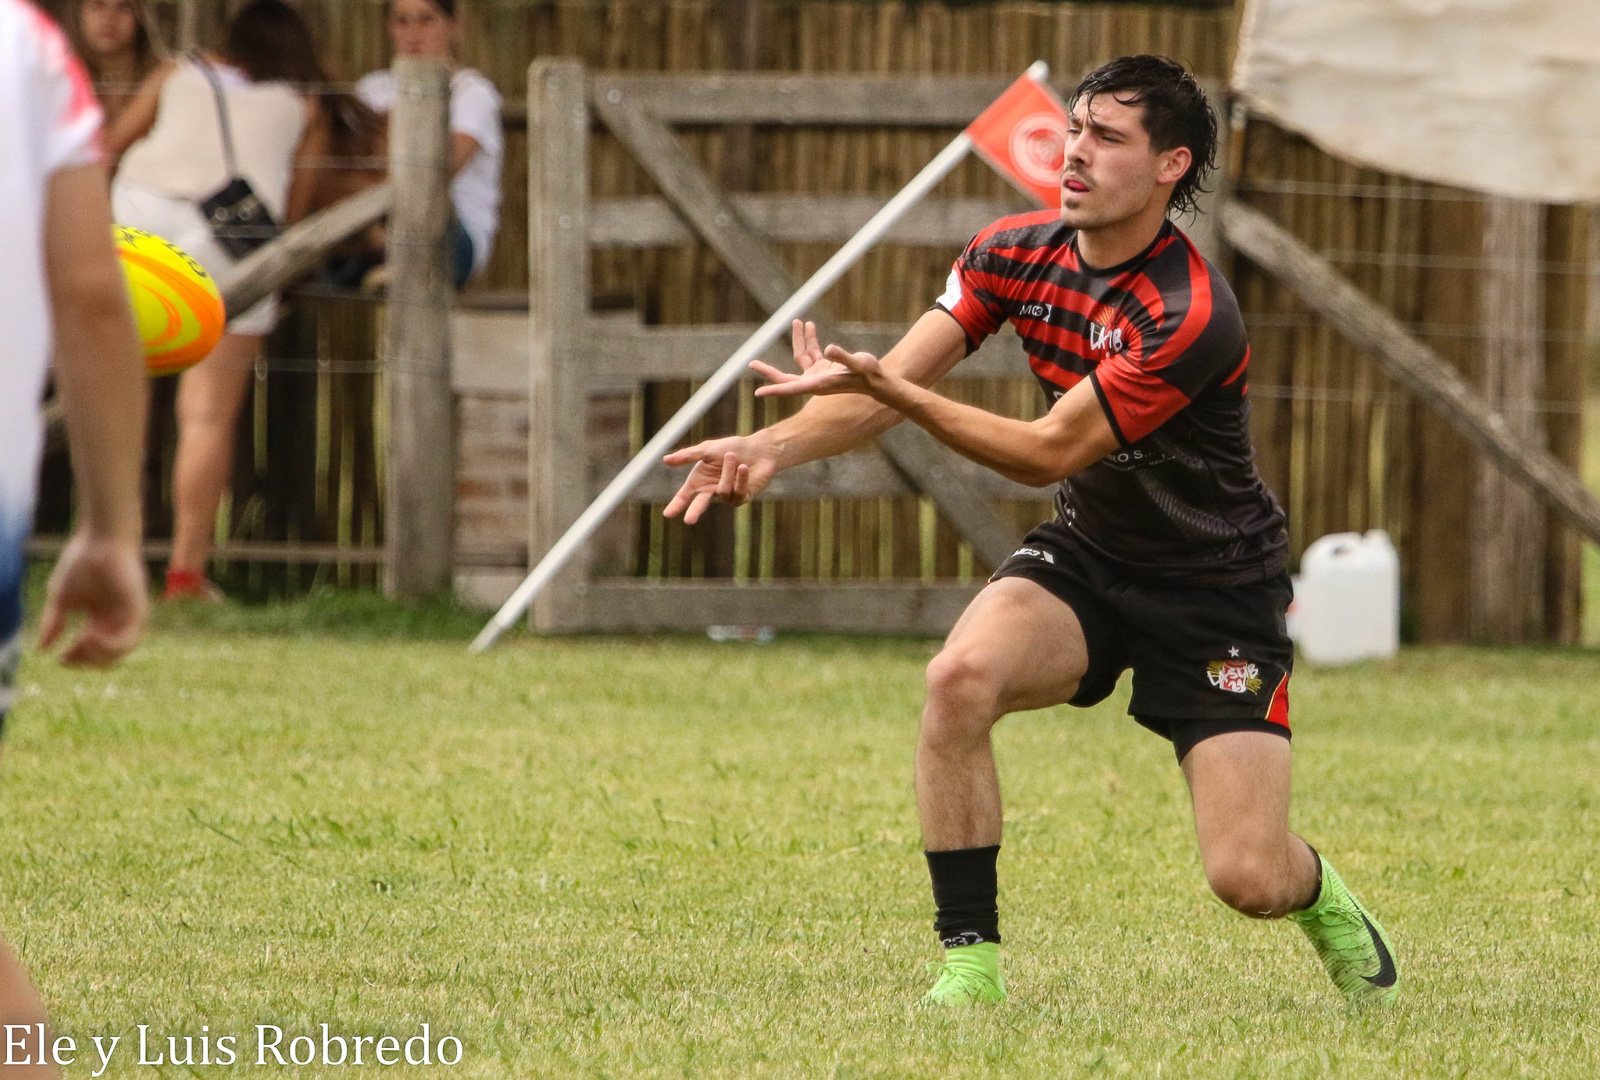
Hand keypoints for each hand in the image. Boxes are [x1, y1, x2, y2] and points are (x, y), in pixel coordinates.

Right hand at [37, 533, 147, 667]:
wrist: (100, 542)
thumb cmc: (80, 564)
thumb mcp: (61, 599)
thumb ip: (53, 623)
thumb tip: (41, 648)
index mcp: (100, 619)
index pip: (91, 651)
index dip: (76, 659)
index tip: (59, 659)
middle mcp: (116, 621)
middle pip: (105, 657)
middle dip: (85, 661)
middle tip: (69, 655)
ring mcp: (128, 617)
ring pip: (119, 653)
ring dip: (97, 656)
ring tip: (80, 643)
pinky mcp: (138, 610)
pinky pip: (128, 640)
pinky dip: (109, 646)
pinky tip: (90, 638)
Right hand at [661, 435, 776, 524]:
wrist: (759, 449)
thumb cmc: (733, 447)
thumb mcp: (708, 449)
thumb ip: (688, 456)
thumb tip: (666, 459)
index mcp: (700, 481)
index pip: (685, 495)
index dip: (676, 504)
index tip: (667, 514)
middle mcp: (711, 491)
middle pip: (700, 504)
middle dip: (695, 511)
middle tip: (689, 521)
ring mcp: (727, 496)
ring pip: (723, 490)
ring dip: (727, 471)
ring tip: (732, 456)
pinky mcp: (742, 498)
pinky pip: (738, 491)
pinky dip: (740, 477)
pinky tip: (744, 467)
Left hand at [749, 320, 884, 398]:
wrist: (877, 380)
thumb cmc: (868, 375)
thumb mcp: (858, 364)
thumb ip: (844, 356)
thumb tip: (829, 347)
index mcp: (818, 384)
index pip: (791, 387)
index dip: (774, 389)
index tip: (758, 393)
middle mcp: (814, 380)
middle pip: (786, 377)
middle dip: (769, 369)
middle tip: (751, 363)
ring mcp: (818, 374)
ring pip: (801, 356)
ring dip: (799, 340)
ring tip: (798, 321)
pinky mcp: (824, 367)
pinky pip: (812, 352)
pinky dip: (810, 340)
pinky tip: (809, 326)